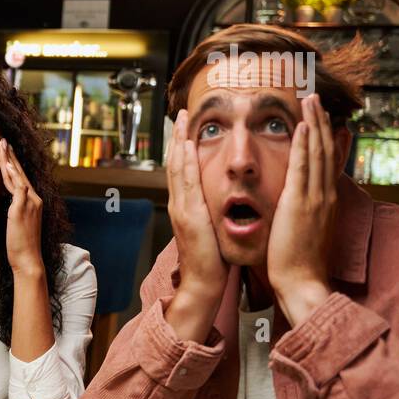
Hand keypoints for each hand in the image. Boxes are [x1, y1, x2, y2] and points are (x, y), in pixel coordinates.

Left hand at [0, 139, 43, 276]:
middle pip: (21, 173)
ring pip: (19, 177)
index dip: (14, 164)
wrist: (28, 259)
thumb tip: (6, 204)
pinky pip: (18, 188)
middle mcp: (34, 200)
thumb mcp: (17, 223)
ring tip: (2, 146)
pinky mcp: (22, 209)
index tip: (7, 153)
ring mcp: (30, 204)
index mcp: (33, 202)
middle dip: (12, 156)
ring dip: (10, 160)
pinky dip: (12, 176)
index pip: (22, 178)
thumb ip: (14, 210)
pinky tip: (6, 166)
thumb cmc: (21, 245)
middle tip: (4, 141)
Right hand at [167, 110, 229, 302]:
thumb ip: (213, 212)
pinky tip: (188, 147)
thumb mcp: (212, 230)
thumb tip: (223, 200)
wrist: (204, 284)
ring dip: (179, 142)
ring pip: (177, 168)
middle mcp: (179, 204)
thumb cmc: (213, 261)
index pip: (183, 170)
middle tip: (180, 114)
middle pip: (175, 163)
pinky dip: (185, 162)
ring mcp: (181, 209)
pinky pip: (186, 183)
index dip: (183, 147)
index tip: (187, 127)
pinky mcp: (188, 216)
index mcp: (186, 207)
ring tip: (181, 121)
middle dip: (177, 137)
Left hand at [267, 93, 336, 324]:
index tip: (325, 117)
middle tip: (316, 97)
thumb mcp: (303, 230)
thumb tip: (294, 202)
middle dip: (321, 121)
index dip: (327, 137)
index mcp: (324, 201)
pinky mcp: (301, 203)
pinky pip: (303, 167)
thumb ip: (302, 212)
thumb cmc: (296, 261)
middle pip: (325, 149)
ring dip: (314, 123)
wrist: (301, 282)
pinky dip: (304, 145)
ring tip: (310, 100)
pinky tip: (302, 126)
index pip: (328, 161)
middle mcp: (324, 194)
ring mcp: (315, 198)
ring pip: (317, 152)